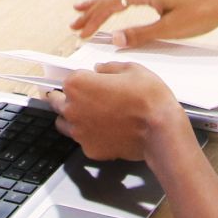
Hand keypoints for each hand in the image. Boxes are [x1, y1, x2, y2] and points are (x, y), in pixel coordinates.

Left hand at [45, 63, 190, 161]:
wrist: (160, 131)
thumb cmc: (148, 99)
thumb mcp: (132, 70)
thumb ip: (110, 68)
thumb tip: (100, 69)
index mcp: (78, 84)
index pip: (68, 78)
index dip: (81, 79)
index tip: (89, 82)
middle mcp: (72, 109)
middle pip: (57, 102)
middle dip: (69, 98)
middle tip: (88, 98)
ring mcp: (79, 132)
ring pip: (65, 124)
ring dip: (75, 118)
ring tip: (96, 116)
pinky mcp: (89, 150)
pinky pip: (83, 141)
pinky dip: (91, 136)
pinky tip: (108, 131)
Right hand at [71, 0, 217, 47]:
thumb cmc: (202, 13)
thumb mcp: (170, 29)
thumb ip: (140, 34)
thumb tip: (114, 39)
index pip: (111, 5)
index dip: (94, 20)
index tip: (81, 33)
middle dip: (90, 11)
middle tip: (73, 24)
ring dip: (100, 4)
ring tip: (81, 9)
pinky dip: (115, 1)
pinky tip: (112, 4)